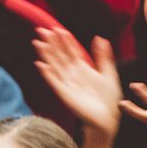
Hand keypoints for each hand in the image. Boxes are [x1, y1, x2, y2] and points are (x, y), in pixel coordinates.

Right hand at [34, 27, 121, 147]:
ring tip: (37, 42)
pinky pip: (53, 81)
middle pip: (59, 55)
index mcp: (83, 68)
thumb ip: (103, 56)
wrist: (107, 118)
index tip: (58, 29)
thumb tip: (100, 37)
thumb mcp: (109, 73)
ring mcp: (67, 83)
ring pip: (54, 65)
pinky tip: (40, 64)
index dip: (65, 40)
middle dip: (51, 43)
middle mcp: (72, 74)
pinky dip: (47, 73)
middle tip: (42, 30)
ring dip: (45, 54)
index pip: (71, 50)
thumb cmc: (109, 98)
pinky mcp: (64, 93)